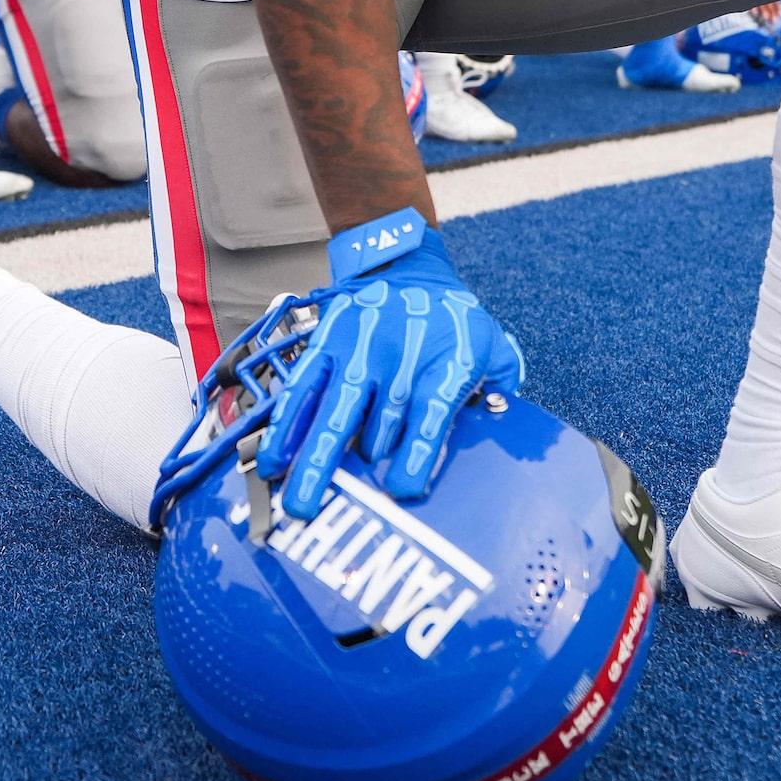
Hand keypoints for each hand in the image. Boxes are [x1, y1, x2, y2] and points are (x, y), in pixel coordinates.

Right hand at [253, 211, 524, 520]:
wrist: (405, 266)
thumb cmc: (453, 321)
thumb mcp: (493, 345)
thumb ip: (503, 389)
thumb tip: (507, 430)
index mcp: (446, 362)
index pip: (431, 413)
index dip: (417, 452)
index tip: (403, 490)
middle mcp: (398, 357)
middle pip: (378, 421)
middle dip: (360, 469)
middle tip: (343, 513)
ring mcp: (355, 351)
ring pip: (333, 411)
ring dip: (313, 459)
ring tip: (298, 502)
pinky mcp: (324, 345)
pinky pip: (301, 389)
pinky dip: (285, 426)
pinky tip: (273, 460)